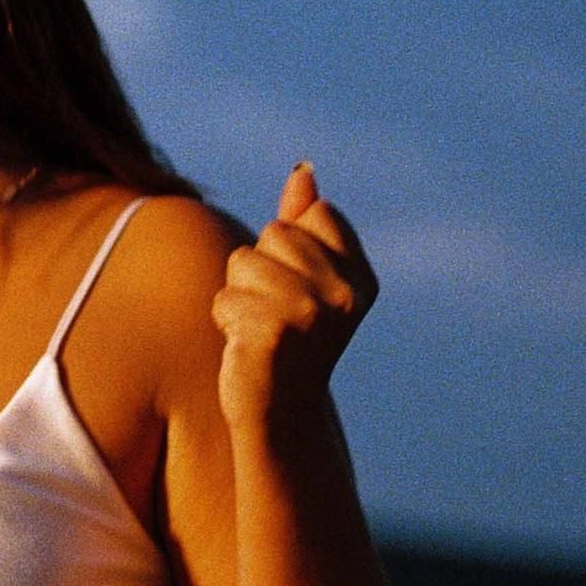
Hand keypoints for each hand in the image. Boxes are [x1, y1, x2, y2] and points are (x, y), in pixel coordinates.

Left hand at [212, 162, 376, 427]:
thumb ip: (302, 223)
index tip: (299, 289)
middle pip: (273, 232)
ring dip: (238, 295)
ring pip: (243, 261)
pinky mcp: (274, 334)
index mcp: (360, 278)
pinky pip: (225, 298)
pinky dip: (225, 322)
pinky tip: (247, 349)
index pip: (314, 214)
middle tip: (275, 315)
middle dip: (259, 269)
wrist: (281, 415)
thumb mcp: (302, 277)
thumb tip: (304, 170)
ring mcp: (312, 314)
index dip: (290, 246)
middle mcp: (344, 295)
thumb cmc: (286, 339)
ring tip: (259, 330)